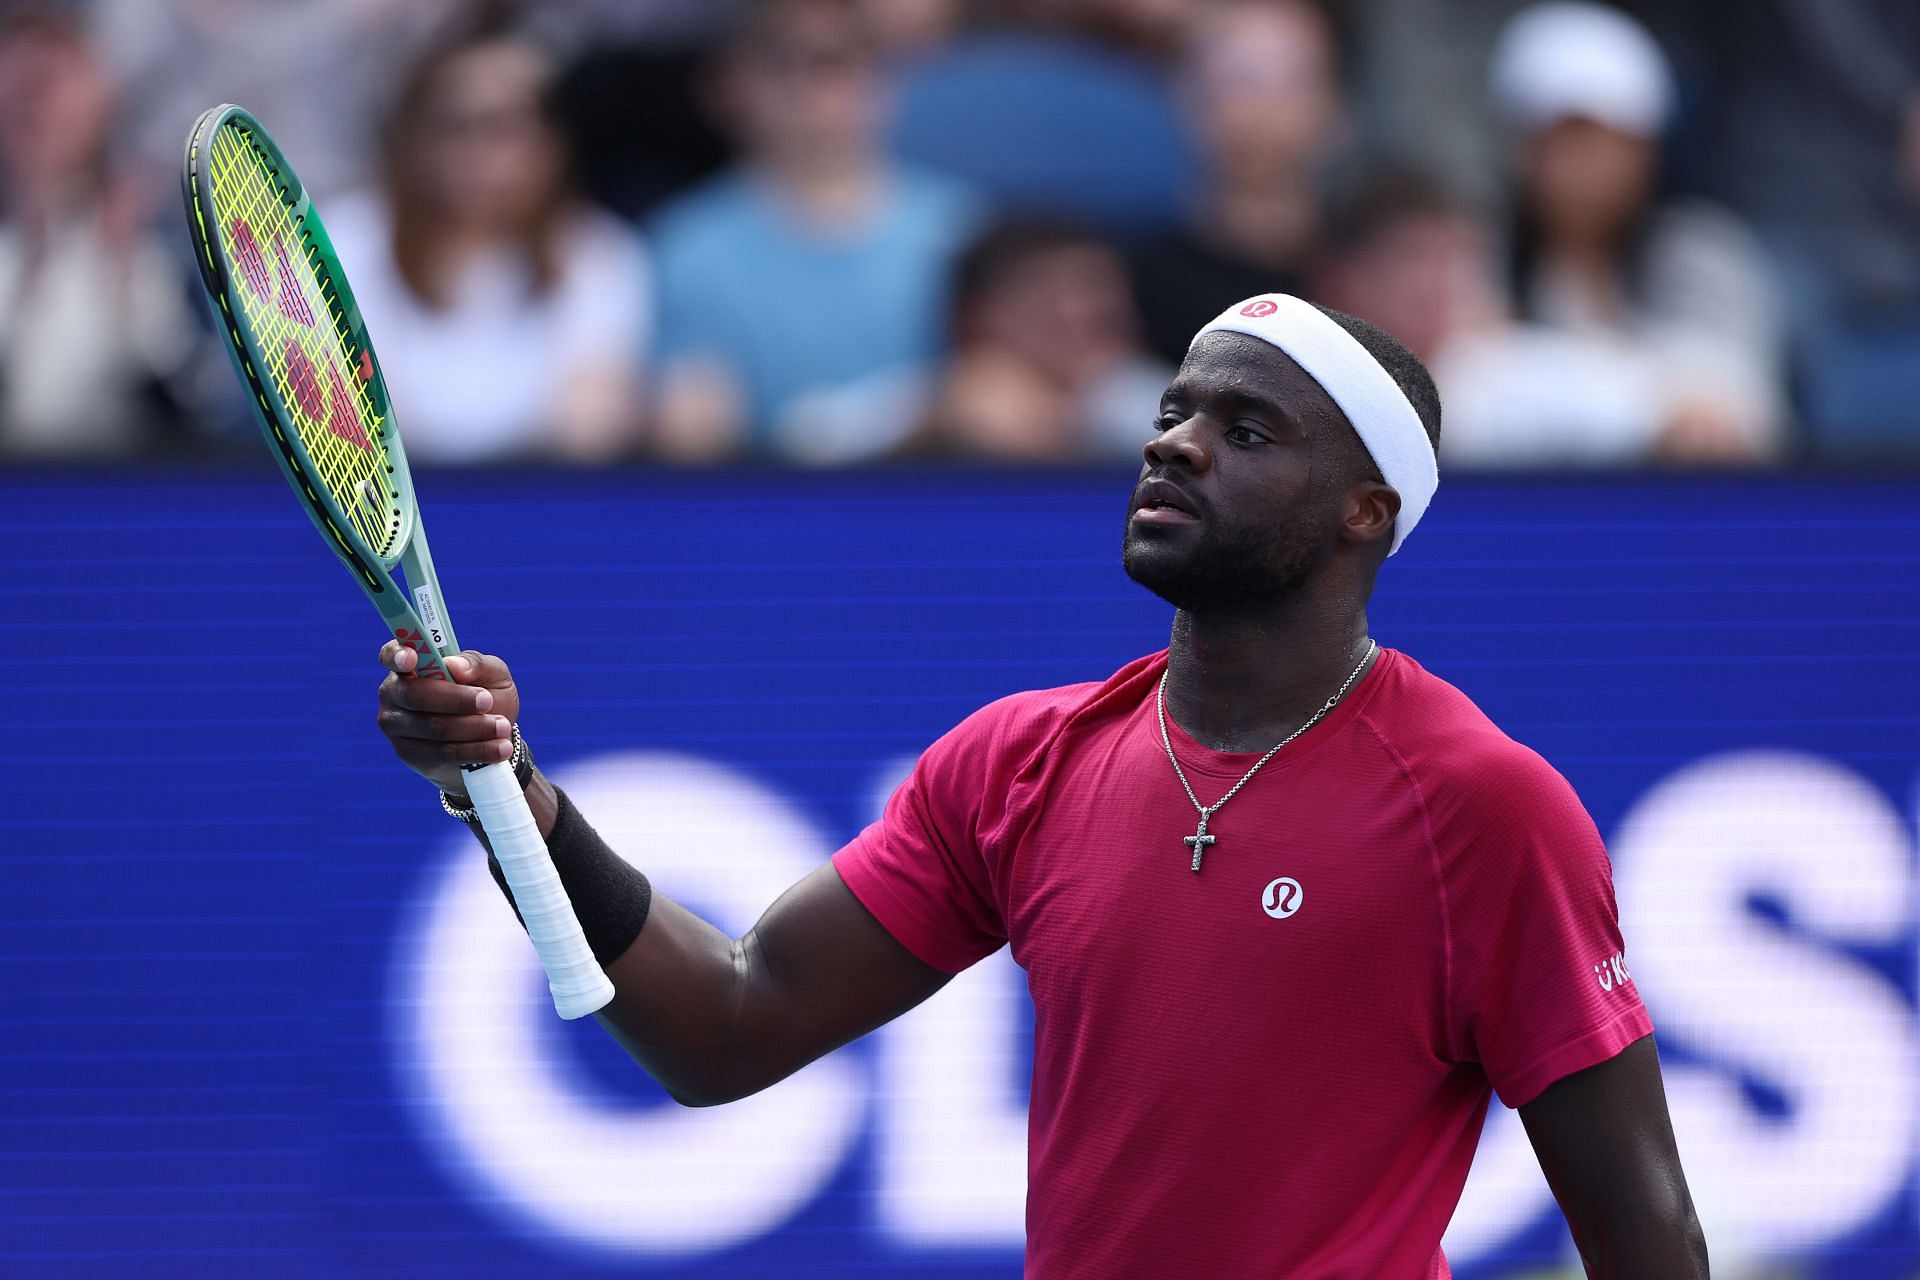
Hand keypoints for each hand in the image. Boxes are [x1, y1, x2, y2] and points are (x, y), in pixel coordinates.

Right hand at [376, 644, 520, 794]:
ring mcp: (397, 726)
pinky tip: (499, 749)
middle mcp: (394, 694)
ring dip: (474, 727)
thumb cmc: (486, 695)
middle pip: (415, 695)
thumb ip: (476, 663)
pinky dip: (476, 750)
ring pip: (433, 728)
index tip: (412, 658)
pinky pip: (442, 753)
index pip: (390, 654)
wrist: (491, 737)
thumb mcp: (492, 673)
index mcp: (409, 664)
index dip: (397, 654)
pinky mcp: (410, 754)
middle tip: (488, 701)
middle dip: (456, 699)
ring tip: (502, 726)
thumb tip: (455, 666)